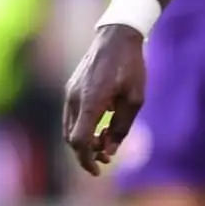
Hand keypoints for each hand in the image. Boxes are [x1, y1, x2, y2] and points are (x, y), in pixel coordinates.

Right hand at [63, 25, 146, 175]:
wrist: (117, 35)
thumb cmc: (130, 66)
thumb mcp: (135, 98)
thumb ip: (121, 126)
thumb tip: (109, 150)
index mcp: (90, 102)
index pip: (79, 141)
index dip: (86, 159)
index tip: (99, 169)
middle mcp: (74, 99)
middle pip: (72, 138)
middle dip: (87, 152)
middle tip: (107, 157)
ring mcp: (69, 92)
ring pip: (70, 128)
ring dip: (84, 140)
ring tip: (105, 141)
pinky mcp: (71, 88)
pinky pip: (72, 115)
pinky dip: (83, 126)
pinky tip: (100, 124)